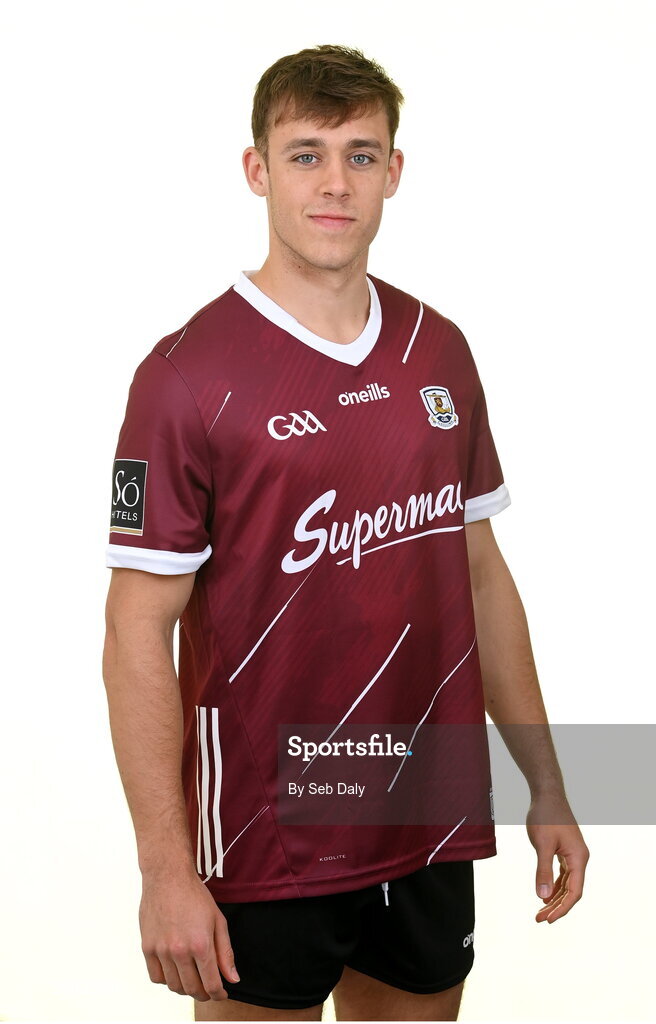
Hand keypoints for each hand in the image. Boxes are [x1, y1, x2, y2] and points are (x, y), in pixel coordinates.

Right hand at [139, 868, 239, 999]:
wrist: (168, 876)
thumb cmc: (194, 896)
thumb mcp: (218, 921)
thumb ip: (225, 952)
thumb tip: (232, 978)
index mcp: (200, 944)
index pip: (211, 984)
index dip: (218, 994)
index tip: (221, 994)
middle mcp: (179, 951)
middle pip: (192, 989)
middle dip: (204, 993)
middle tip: (208, 988)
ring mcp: (161, 950)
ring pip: (174, 986)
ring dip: (185, 988)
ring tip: (192, 978)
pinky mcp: (147, 947)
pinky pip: (156, 977)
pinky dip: (167, 980)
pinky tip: (175, 970)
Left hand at [526, 793, 589, 923]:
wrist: (547, 794)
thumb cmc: (545, 816)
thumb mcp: (542, 844)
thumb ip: (543, 870)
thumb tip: (541, 896)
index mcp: (579, 858)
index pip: (574, 891)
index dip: (562, 908)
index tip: (548, 919)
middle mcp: (579, 859)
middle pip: (571, 891)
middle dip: (556, 906)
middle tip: (538, 919)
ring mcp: (573, 855)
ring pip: (566, 884)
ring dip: (554, 898)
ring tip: (539, 912)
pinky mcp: (565, 851)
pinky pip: (562, 875)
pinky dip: (553, 885)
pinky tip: (544, 894)